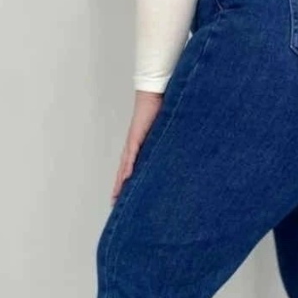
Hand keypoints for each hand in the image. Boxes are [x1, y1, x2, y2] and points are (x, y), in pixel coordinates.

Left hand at [111, 89, 163, 203]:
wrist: (156, 93)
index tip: (126, 197)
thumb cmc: (162, 109)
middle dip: (120, 188)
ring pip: (124, 167)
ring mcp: (133, 143)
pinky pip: (131, 156)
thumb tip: (182, 155)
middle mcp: (134, 147)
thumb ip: (170, 144)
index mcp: (142, 148)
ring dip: (120, 182)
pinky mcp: (136, 137)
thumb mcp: (167, 133)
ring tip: (117, 196)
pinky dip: (128, 167)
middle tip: (116, 204)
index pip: (132, 169)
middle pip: (124, 172)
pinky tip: (126, 178)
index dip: (128, 183)